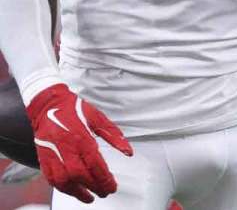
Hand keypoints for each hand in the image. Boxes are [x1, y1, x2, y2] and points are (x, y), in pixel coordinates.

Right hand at [26, 84, 131, 203]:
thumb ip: (114, 135)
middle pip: (79, 174)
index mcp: (81, 136)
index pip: (94, 163)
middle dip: (93, 187)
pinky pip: (50, 177)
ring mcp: (52, 152)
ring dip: (76, 192)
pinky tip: (71, 190)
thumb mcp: (99, 118)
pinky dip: (62, 187)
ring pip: (62, 179)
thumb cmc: (74, 110)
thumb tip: (128, 152)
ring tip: (88, 197)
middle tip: (104, 192)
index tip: (112, 186)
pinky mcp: (43, 157)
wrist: (48, 104)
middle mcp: (65, 146)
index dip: (104, 178)